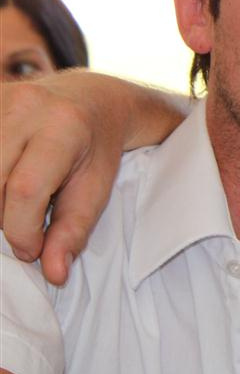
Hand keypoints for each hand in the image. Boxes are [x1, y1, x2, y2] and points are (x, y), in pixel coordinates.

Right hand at [0, 70, 184, 284]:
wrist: (92, 100)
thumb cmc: (95, 149)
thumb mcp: (96, 189)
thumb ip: (74, 231)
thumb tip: (54, 274)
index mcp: (64, 126)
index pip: (25, 190)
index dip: (22, 231)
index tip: (32, 249)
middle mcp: (26, 106)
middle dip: (3, 217)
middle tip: (24, 224)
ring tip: (13, 202)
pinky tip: (5, 182)